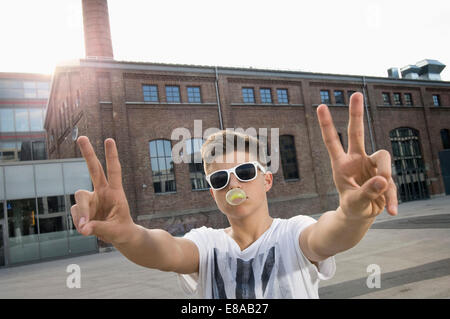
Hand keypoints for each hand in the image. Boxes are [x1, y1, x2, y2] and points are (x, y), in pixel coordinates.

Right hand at [70, 136, 135, 243]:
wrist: (120, 237)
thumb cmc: (122, 230)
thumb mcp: (116, 231)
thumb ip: (100, 228)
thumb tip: (84, 227)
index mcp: (115, 192)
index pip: (114, 171)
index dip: (111, 156)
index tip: (109, 140)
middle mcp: (102, 192)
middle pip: (93, 169)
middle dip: (88, 153)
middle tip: (82, 138)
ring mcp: (91, 199)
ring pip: (80, 198)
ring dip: (81, 213)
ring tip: (85, 227)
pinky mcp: (82, 209)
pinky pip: (75, 213)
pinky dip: (79, 222)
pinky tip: (85, 230)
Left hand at [317, 92, 397, 219]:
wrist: (361, 215)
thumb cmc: (352, 206)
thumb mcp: (354, 202)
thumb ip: (366, 192)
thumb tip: (382, 180)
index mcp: (341, 164)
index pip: (332, 141)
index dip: (327, 125)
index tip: (321, 106)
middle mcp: (357, 159)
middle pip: (357, 132)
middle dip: (356, 114)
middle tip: (356, 94)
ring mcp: (372, 165)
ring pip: (384, 158)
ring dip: (384, 178)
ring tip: (381, 195)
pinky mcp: (386, 174)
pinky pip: (393, 183)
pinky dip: (392, 199)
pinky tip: (392, 212)